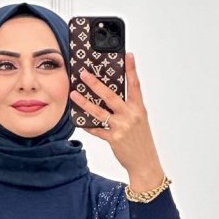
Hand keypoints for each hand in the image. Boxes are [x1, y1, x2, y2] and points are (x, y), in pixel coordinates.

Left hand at [69, 51, 165, 190]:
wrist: (145, 163)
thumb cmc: (141, 141)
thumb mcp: (139, 121)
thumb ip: (128, 108)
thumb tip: (109, 97)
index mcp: (139, 109)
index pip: (135, 85)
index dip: (132, 69)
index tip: (128, 55)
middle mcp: (131, 116)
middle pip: (111, 96)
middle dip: (96, 84)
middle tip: (84, 74)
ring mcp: (122, 127)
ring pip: (99, 112)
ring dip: (84, 102)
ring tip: (74, 94)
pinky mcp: (113, 139)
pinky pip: (96, 129)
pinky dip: (87, 125)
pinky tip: (78, 120)